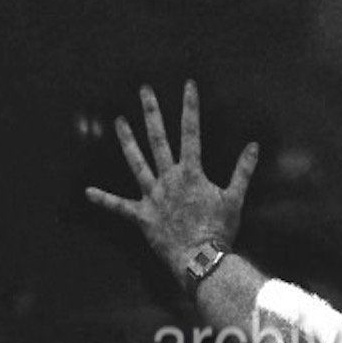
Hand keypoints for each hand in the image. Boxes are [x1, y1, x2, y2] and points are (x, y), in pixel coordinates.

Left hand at [86, 80, 259, 286]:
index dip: (190, 106)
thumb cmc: (220, 230)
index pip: (191, 132)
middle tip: (144, 91)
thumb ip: (242, 171)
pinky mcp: (142, 216)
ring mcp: (153, 196)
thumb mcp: (235, 199)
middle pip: (158, 139)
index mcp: (191, 173)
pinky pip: (119, 207)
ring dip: (127, 141)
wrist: (200, 258)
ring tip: (118, 122)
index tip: (188, 84)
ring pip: (136, 163)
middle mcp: (168, 179)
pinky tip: (87, 192)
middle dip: (152, 112)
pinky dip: (104, 200)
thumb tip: (254, 146)